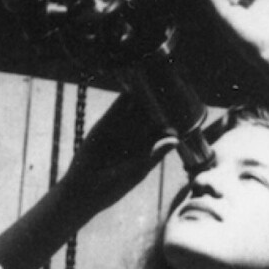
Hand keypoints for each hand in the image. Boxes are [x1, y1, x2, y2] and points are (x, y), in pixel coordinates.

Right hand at [60, 93, 175, 216]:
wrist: (82, 189)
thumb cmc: (113, 187)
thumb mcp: (137, 171)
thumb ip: (154, 154)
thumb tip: (174, 140)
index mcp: (148, 150)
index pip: (165, 131)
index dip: (175, 119)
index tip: (186, 107)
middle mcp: (136, 138)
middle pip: (152, 116)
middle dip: (162, 103)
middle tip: (174, 87)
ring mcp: (121, 130)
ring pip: (136, 109)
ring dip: (145, 96)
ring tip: (157, 79)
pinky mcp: (106, 124)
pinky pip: (117, 108)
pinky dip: (125, 96)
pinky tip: (134, 84)